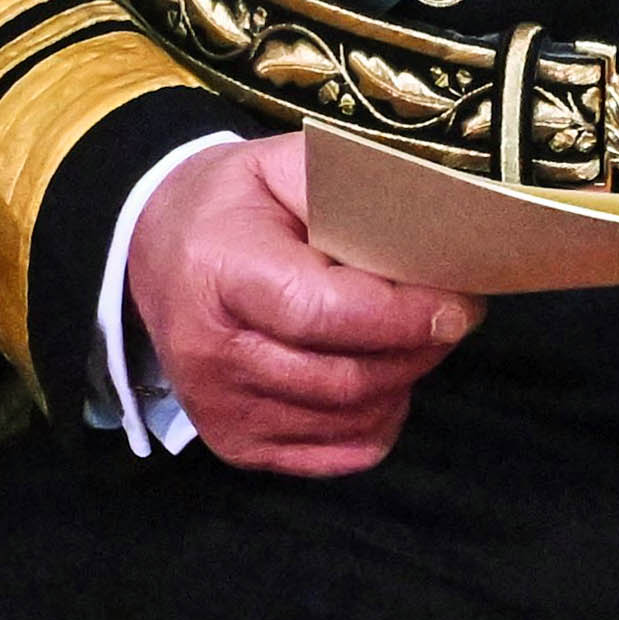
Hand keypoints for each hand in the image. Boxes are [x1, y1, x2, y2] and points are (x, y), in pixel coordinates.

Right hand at [125, 130, 474, 476]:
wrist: (157, 248)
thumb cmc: (235, 206)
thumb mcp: (285, 166)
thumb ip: (356, 190)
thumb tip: (440, 227)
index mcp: (219, 273)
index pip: (323, 314)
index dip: (404, 316)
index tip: (460, 304)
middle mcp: (209, 352)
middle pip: (346, 377)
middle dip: (419, 350)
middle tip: (452, 317)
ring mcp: (219, 407)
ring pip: (351, 418)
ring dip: (404, 381)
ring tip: (413, 339)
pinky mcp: (235, 443)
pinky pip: (339, 453)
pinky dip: (377, 421)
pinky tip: (380, 379)